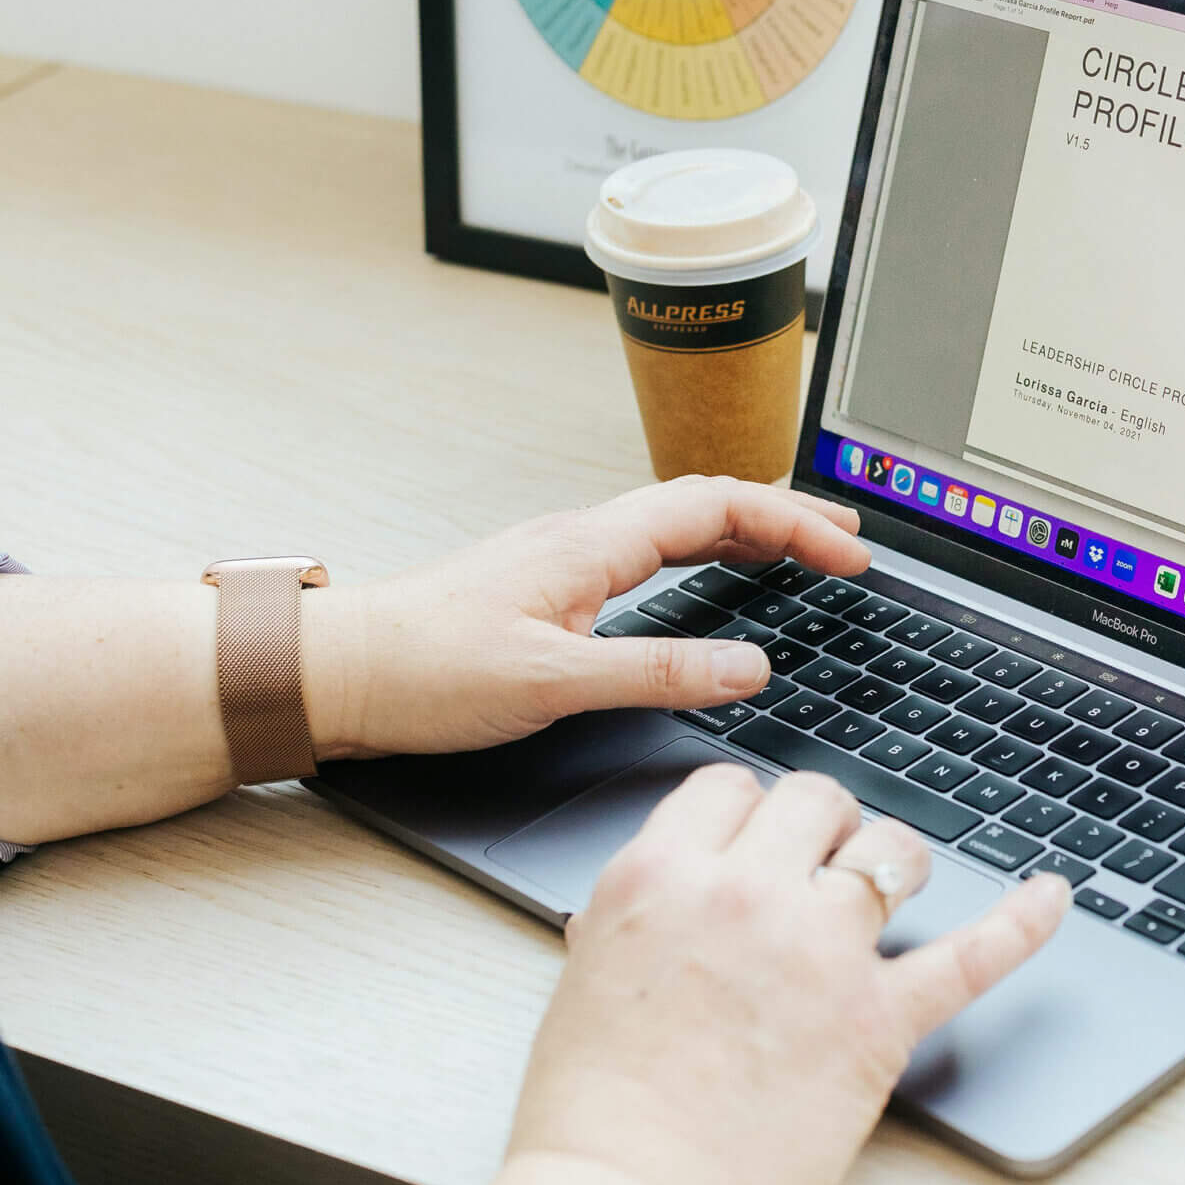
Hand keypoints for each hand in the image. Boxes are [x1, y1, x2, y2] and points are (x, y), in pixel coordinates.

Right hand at [276, 766, 1067, 1184]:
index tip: (761, 838)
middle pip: (818, 800)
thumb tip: (675, 897)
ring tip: (894, 889)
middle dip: (826, 827)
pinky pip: (972, 954)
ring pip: (892, 851)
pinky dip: (1022, 922)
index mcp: (658, 877)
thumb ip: (642, 920)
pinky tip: (1051, 895)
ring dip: (895, 863)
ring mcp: (820, 953)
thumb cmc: (591, 1121)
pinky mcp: (878, 1022)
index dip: (751, 813)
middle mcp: (745, 894)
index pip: (730, 788)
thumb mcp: (586, 981)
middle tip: (824, 865)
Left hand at [303, 476, 866, 759]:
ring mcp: (566, 557)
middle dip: (789, 517)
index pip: (719, 508)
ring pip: (680, 523)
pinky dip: (705, 554)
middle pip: (709, 503)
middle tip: (850, 543)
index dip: (795, 525)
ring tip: (802, 551)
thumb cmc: (422, 672)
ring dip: (749, 531)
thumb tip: (750, 666)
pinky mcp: (550, 585)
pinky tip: (713, 579)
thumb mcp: (551, 682)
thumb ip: (657, 672)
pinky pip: (651, 550)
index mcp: (593, 545)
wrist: (334, 673)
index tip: (851, 555)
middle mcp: (583, 537)